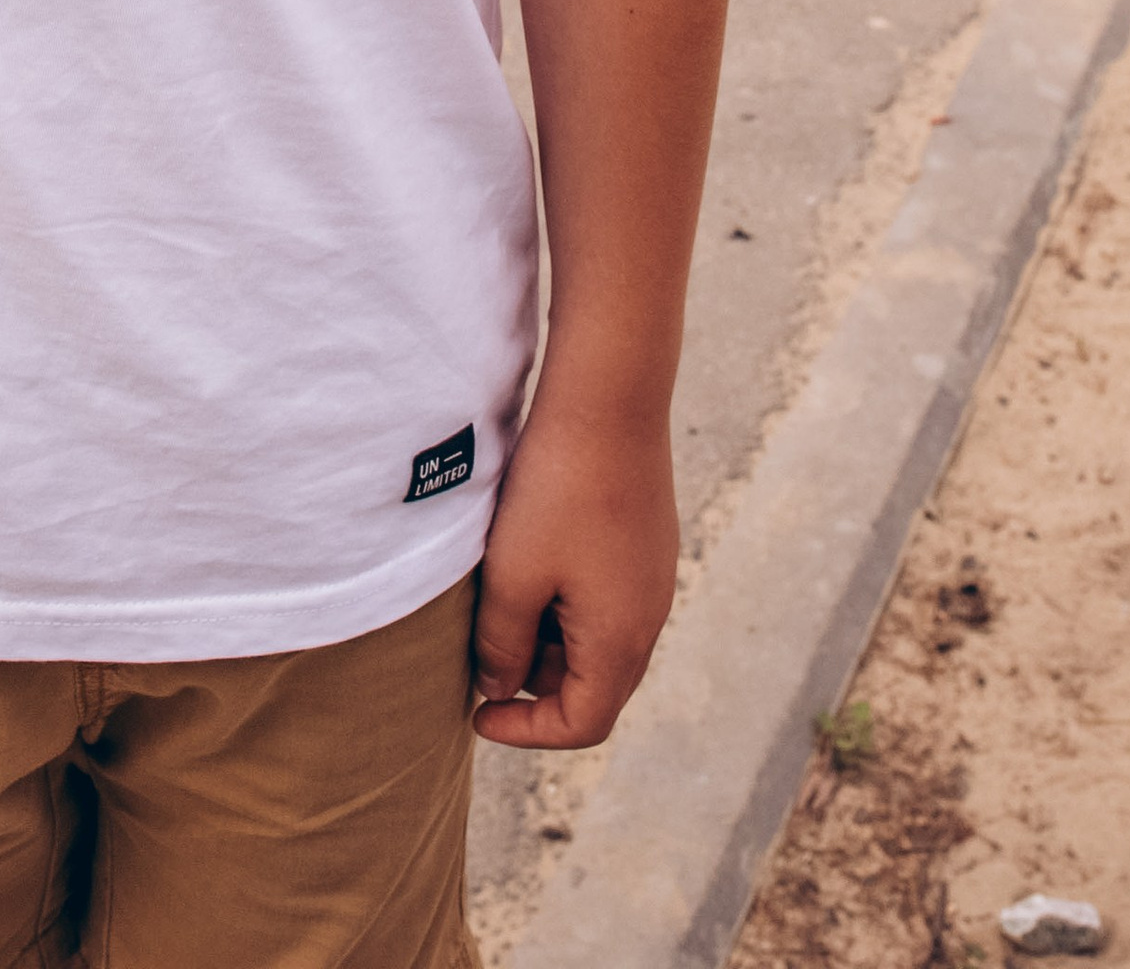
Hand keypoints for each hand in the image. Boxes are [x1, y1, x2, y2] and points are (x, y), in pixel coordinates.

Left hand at [470, 399, 680, 748]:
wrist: (609, 398)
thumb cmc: (558, 490)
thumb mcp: (513, 576)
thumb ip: (503, 645)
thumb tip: (500, 688)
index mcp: (621, 641)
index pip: (582, 725)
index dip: (525, 731)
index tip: (476, 714)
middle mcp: (649, 618)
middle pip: (593, 686)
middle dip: (534, 685)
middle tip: (481, 654)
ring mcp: (653, 578)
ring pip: (597, 640)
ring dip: (548, 640)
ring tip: (498, 599)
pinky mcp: (645, 542)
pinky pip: (606, 599)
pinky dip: (565, 602)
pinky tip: (528, 560)